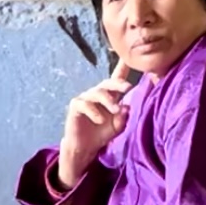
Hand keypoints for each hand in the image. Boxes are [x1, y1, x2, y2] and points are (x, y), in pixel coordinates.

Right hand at [57, 62, 135, 190]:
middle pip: (108, 83)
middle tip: (127, 87)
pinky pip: (84, 104)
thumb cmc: (102, 133)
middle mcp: (97, 94)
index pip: (117, 78)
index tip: (129, 56)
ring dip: (107, 100)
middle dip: (118, 83)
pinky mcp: (76, 106)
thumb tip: (127, 107)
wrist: (85, 148)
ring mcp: (86, 99)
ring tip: (115, 110)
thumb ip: (123, 117)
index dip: (123, 67)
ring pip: (97, 92)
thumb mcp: (117, 127)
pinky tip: (100, 119)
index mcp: (110, 96)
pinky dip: (94, 111)